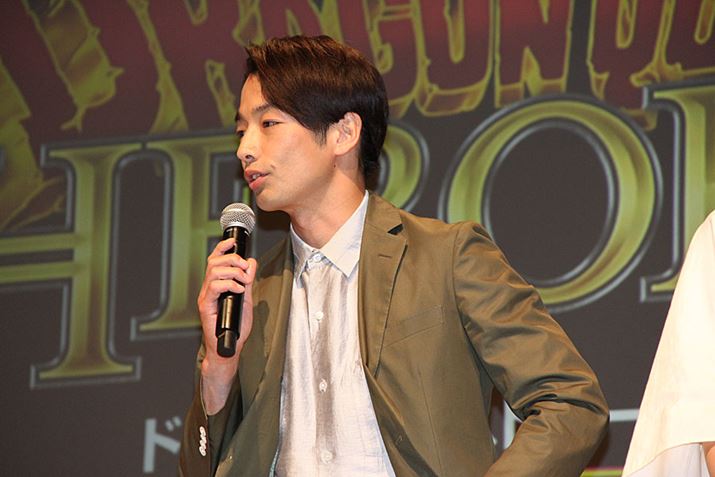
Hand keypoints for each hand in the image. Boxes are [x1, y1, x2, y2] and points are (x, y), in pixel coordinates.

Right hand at [197, 237, 256, 413]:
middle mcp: (209, 288)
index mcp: (217, 284)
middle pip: (214, 261)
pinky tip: (238, 290)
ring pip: (214, 271)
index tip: (234, 242)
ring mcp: (207, 297)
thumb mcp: (246, 298)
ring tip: (243, 280)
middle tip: (245, 268)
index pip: (216, 259)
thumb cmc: (235, 327)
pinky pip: (215, 287)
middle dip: (232, 259)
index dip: (223, 247)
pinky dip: (229, 284)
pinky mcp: (206, 307)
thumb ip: (247, 281)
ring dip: (233, 271)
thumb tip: (251, 263)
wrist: (229, 347)